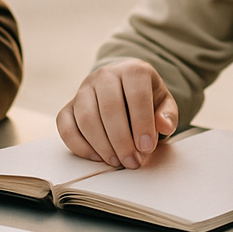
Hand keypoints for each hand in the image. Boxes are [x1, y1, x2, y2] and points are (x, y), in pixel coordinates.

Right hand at [57, 58, 177, 168]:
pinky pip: (65, 125)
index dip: (142, 124)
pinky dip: (79, 145)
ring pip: (86, 118)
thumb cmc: (145, 99)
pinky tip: (97, 157)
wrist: (123, 88)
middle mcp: (105, 75)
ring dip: (102, 145)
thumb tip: (163, 125)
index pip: (136, 96)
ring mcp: (84, 89)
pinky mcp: (69, 104)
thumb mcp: (164, 103)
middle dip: (121, 140)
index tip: (147, 148)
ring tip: (117, 161)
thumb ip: (167, 115)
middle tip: (132, 162)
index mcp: (132, 70)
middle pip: (109, 108)